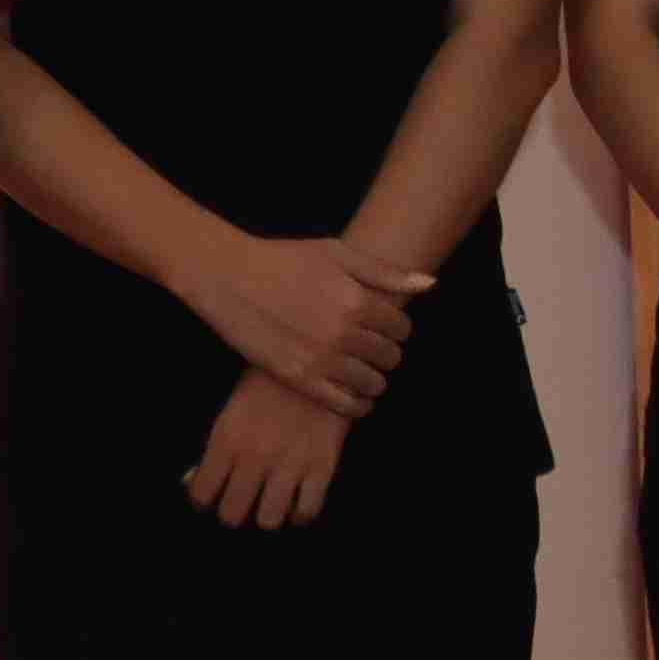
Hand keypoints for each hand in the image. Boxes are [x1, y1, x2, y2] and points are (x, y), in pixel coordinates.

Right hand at [171, 228, 419, 416]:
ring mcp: (321, 358)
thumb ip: (384, 272)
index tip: (385, 330)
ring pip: (372, 383)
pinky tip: (355, 399)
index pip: (401, 328)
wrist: (227, 277)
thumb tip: (431, 285)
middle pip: (390, 357)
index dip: (397, 330)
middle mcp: (344, 332)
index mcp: (357, 300)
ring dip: (374, 381)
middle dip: (387, 355)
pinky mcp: (299, 378)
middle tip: (373, 352)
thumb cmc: (281, 259)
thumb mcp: (334, 253)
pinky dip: (358, 406)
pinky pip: (344, 404)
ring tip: (364, 374)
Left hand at [181, 367, 352, 530]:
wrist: (317, 365)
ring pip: (268, 521)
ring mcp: (288, 466)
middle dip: (233, 512)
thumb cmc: (266, 387)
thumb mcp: (230, 413)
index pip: (201, 494)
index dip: (203, 500)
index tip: (210, 497)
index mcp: (225, 441)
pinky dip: (300, 514)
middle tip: (240, 503)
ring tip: (269, 504)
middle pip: (231, 515)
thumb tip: (188, 482)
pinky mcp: (322, 468)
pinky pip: (306, 512)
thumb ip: (212, 451)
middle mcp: (254, 459)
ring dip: (267, 516)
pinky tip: (296, 502)